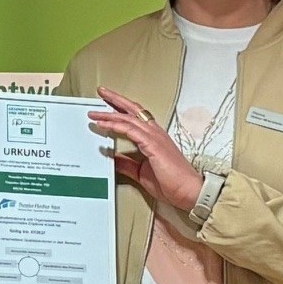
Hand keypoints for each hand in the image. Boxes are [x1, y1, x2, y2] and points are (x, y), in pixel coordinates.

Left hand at [88, 88, 203, 212]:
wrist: (187, 191)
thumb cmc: (171, 183)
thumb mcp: (141, 172)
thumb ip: (127, 164)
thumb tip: (114, 158)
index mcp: (154, 137)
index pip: (135, 116)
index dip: (121, 107)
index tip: (107, 102)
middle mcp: (155, 132)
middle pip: (132, 109)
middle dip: (115, 100)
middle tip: (101, 92)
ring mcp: (154, 136)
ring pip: (128, 118)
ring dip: (109, 114)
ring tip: (94, 113)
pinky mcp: (152, 144)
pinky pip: (130, 130)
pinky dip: (116, 125)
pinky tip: (104, 125)